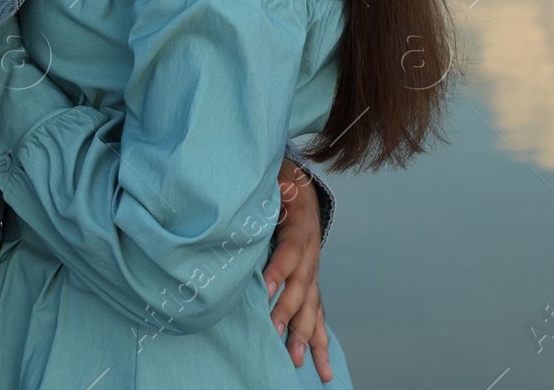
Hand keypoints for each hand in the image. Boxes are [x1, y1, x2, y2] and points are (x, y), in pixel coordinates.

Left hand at [262, 159, 333, 381]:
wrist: (302, 188)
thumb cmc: (278, 186)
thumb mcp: (270, 183)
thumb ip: (255, 195)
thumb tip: (230, 200)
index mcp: (299, 227)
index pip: (288, 252)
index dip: (278, 270)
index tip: (264, 290)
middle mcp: (310, 255)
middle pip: (301, 287)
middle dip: (288, 313)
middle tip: (276, 335)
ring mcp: (313, 273)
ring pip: (311, 307)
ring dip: (304, 335)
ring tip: (297, 362)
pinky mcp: (312, 286)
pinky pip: (318, 317)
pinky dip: (320, 343)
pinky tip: (322, 369)